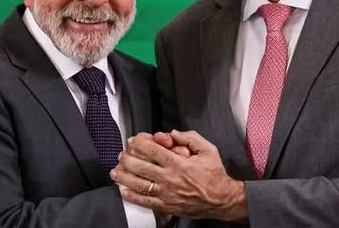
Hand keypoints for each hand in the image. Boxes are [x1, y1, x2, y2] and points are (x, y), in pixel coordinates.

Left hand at [111, 130, 247, 221]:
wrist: (222, 199)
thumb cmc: (215, 174)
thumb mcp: (208, 150)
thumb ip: (191, 137)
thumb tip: (173, 133)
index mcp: (179, 163)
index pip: (153, 151)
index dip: (139, 144)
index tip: (132, 141)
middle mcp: (170, 178)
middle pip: (142, 167)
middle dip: (127, 160)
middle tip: (121, 156)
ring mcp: (167, 194)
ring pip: (140, 185)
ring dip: (125, 178)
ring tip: (116, 172)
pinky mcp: (167, 206)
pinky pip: (146, 202)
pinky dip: (133, 197)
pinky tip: (124, 191)